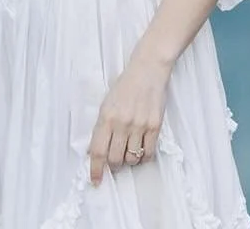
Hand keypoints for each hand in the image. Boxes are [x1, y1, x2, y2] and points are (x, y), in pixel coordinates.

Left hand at [87, 53, 169, 184]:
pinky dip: (143, 157)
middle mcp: (122, 123)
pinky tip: (141, 151)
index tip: (96, 180)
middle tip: (115, 162)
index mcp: (106, 116)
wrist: (148, 69)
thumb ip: (102, 127)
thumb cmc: (126, 85)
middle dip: (113, 166)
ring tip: (129, 151)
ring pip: (131, 159)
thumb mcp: (107, 103)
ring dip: (129, 161)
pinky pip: (148, 154)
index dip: (96, 169)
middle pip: (115, 159)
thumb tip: (95, 151)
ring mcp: (139, 125)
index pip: (98, 150)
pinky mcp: (154, 126)